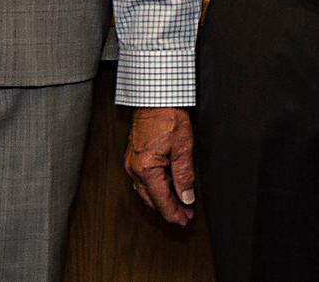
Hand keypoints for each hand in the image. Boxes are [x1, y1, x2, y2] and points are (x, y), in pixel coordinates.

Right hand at [124, 107, 199, 225]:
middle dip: (169, 209)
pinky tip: (168, 188)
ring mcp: (132, 163)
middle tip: (185, 215)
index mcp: (146, 168)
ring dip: (163, 199)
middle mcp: (134, 168)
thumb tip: (187, 196)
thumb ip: (185, 175)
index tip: (184, 220)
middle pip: (152, 199)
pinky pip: (144, 180)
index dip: (174, 213)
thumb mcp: (183, 147)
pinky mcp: (134, 157)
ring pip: (147, 191)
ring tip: (180, 204)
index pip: (161, 200)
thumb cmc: (168, 117)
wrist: (155, 98)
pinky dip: (156, 188)